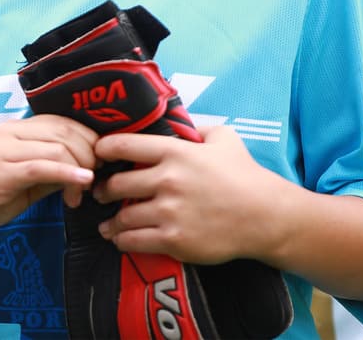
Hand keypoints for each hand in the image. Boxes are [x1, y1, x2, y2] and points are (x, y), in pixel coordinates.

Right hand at [0, 115, 96, 237]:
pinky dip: (68, 173)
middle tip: (97, 178)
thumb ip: (44, 175)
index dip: (87, 138)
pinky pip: (42, 166)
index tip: (99, 161)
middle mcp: (10, 132)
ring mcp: (4, 149)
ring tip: (83, 192)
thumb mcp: (16, 184)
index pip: (61, 122)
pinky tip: (82, 183)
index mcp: (13, 130)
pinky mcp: (0, 170)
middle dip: (90, 153)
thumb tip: (78, 175)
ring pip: (58, 147)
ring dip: (80, 169)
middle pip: (65, 131)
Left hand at [93, 125, 294, 264]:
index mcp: (174, 152)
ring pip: (123, 216)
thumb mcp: (223, 138)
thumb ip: (196, 128)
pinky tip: (120, 239)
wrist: (265, 215)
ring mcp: (169, 211)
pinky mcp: (174, 240)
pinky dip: (122, 240)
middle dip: (103, 190)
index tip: (97, 154)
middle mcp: (167, 180)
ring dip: (111, 221)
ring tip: (106, 224)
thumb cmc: (245, 175)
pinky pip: (135, 240)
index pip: (123, 145)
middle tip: (100, 193)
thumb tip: (179, 122)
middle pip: (116, 184)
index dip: (103, 149)